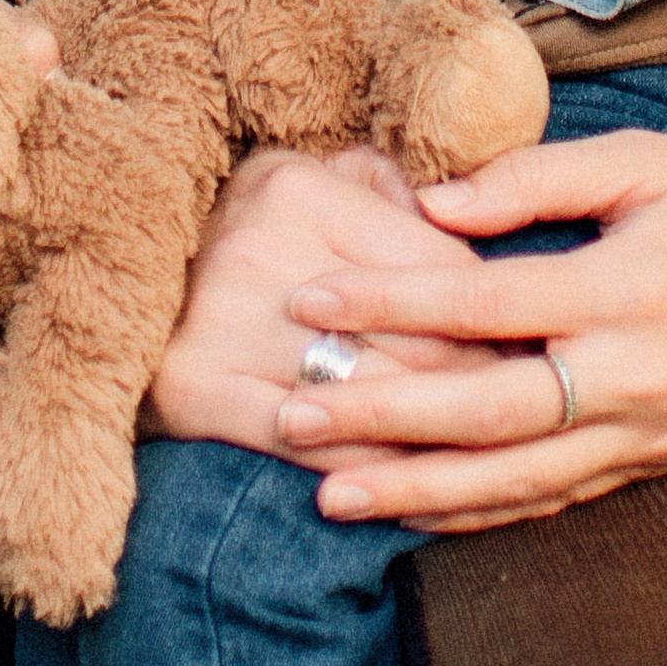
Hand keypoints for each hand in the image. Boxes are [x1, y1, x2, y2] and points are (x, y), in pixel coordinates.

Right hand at [141, 145, 512, 459]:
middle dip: (483, 384)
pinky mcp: (189, 386)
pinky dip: (365, 466)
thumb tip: (469, 213)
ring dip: (437, 436)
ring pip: (366, 395)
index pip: (433, 266)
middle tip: (540, 416)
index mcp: (298, 185)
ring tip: (497, 459)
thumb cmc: (259, 226)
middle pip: (409, 337)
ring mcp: (217, 317)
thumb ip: (392, 185)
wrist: (122, 274)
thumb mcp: (319, 178)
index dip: (497, 318)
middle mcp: (257, 244)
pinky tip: (413, 487)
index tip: (544, 349)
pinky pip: (304, 441)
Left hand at [268, 129, 666, 533]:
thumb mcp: (645, 162)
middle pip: (489, 413)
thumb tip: (431, 202)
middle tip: (292, 414)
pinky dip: (481, 514)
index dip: (391, 304)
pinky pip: (554, 500)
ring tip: (327, 493)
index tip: (311, 300)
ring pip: (515, 480)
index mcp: (628, 290)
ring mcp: (646, 434)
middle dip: (381, 420)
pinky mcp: (653, 464)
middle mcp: (635, 377)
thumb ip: (536, 176)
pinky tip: (415, 515)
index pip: (485, 304)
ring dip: (417, 490)